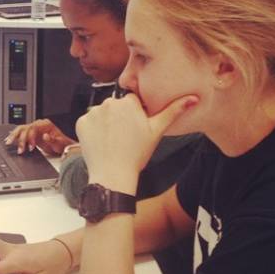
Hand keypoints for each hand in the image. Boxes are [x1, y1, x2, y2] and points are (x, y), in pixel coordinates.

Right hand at [5, 119, 75, 154]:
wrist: (63, 146)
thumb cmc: (62, 144)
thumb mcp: (59, 143)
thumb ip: (52, 140)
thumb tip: (45, 136)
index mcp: (45, 124)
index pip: (33, 127)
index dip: (30, 137)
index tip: (31, 147)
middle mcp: (39, 124)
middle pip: (25, 127)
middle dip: (20, 138)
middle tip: (18, 148)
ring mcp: (34, 128)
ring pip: (21, 129)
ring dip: (15, 136)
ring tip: (8, 142)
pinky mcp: (31, 134)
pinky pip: (21, 133)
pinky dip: (15, 137)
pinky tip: (9, 140)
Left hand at [76, 94, 197, 193]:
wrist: (113, 175)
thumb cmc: (136, 154)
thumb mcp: (157, 131)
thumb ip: (173, 111)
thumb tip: (193, 98)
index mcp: (128, 102)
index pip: (132, 101)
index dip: (135, 114)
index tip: (136, 129)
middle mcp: (108, 103)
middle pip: (116, 106)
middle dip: (120, 117)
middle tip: (125, 137)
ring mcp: (92, 113)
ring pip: (102, 114)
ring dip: (106, 123)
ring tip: (113, 141)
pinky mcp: (81, 123)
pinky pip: (89, 122)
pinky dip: (93, 130)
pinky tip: (101, 142)